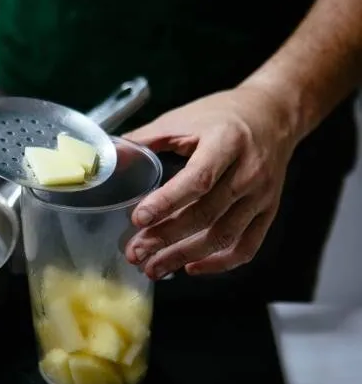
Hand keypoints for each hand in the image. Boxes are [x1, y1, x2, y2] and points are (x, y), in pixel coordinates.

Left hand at [123, 85, 300, 279]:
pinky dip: (219, 263)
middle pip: (207, 213)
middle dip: (167, 237)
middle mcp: (249, 171)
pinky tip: (191, 267)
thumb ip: (147, 138)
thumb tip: (110, 156)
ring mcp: (262, 195)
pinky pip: (247, 246)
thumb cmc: (223, 115)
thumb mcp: (184, 117)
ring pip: (224, 235)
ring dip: (185, 255)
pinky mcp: (268, 212)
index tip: (138, 218)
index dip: (166, 202)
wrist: (274, 115)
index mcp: (227, 142)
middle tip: (136, 252)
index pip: (198, 179)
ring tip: (154, 267)